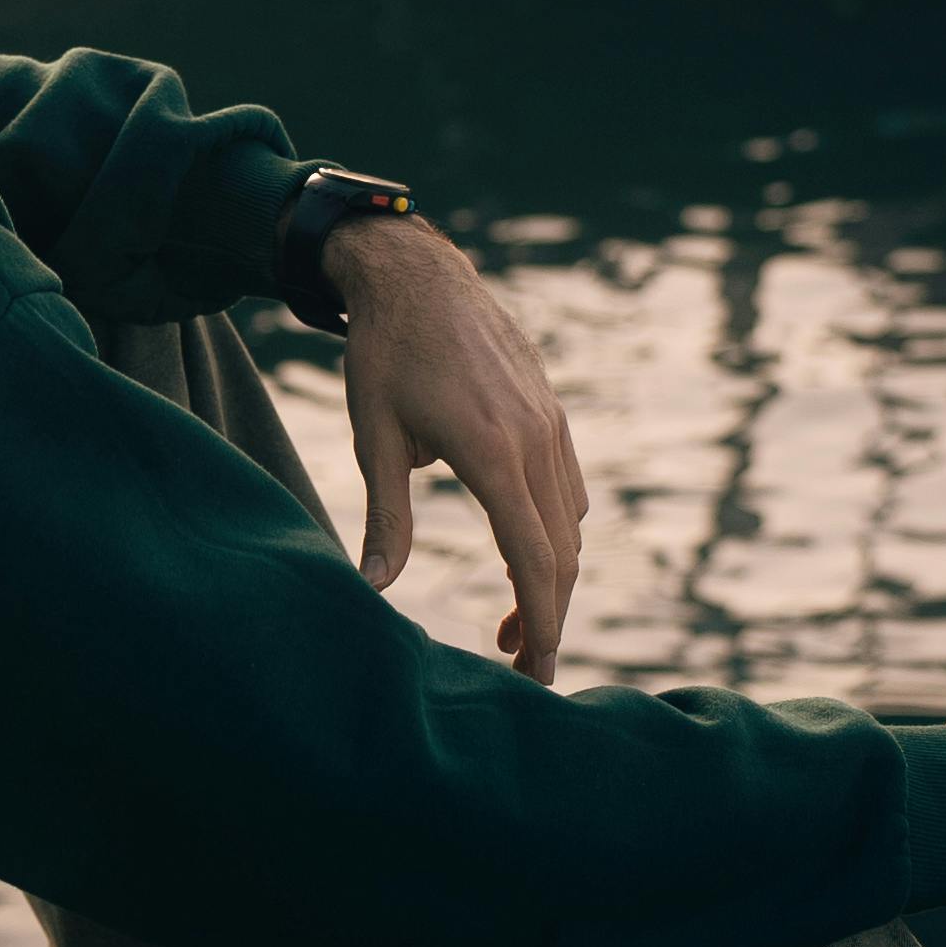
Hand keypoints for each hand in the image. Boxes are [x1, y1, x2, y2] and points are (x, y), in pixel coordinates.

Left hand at [329, 213, 586, 679]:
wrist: (417, 274)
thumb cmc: (384, 354)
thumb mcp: (373, 436)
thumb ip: (386, 517)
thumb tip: (375, 589)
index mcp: (493, 452)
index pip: (532, 560)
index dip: (539, 624)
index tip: (536, 672)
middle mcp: (535, 440)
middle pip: (562, 554)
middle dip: (548, 617)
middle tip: (521, 665)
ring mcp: (550, 423)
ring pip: (572, 524)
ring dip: (550, 578)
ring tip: (508, 618)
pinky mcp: (552, 411)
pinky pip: (570, 488)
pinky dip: (556, 533)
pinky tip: (521, 549)